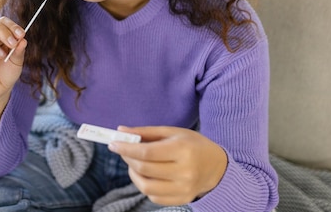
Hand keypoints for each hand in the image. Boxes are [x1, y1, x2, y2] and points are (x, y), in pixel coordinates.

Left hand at [108, 126, 227, 205]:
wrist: (216, 166)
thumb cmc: (192, 144)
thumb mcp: (172, 132)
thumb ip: (145, 132)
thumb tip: (121, 131)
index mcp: (182, 150)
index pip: (147, 152)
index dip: (126, 148)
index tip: (114, 144)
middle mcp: (184, 171)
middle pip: (144, 169)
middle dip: (128, 158)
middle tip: (123, 150)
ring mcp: (184, 189)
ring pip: (146, 187)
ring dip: (133, 174)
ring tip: (134, 163)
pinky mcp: (182, 199)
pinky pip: (154, 197)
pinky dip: (144, 186)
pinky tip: (146, 175)